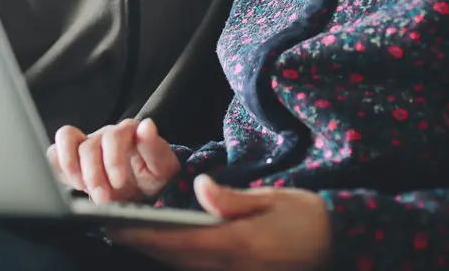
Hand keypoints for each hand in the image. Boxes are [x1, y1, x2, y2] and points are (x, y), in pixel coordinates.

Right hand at [45, 118, 179, 203]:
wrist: (144, 190)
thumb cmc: (154, 176)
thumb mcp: (163, 167)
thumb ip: (154, 147)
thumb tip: (147, 125)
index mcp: (127, 132)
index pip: (113, 136)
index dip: (112, 159)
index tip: (118, 182)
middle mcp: (104, 134)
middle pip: (89, 146)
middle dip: (94, 175)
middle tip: (103, 198)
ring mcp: (86, 143)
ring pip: (66, 139)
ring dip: (71, 167)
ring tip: (81, 187)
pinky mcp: (72, 157)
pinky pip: (54, 151)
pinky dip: (57, 166)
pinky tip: (71, 183)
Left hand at [109, 175, 331, 270]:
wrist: (339, 245)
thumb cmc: (307, 218)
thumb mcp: (272, 200)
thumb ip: (232, 200)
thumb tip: (201, 186)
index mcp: (237, 244)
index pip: (179, 241)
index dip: (144, 235)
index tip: (115, 225)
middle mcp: (231, 266)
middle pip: (175, 258)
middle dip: (141, 244)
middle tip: (109, 227)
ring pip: (184, 267)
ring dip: (156, 252)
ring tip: (128, 233)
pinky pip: (199, 269)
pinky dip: (177, 258)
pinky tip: (164, 245)